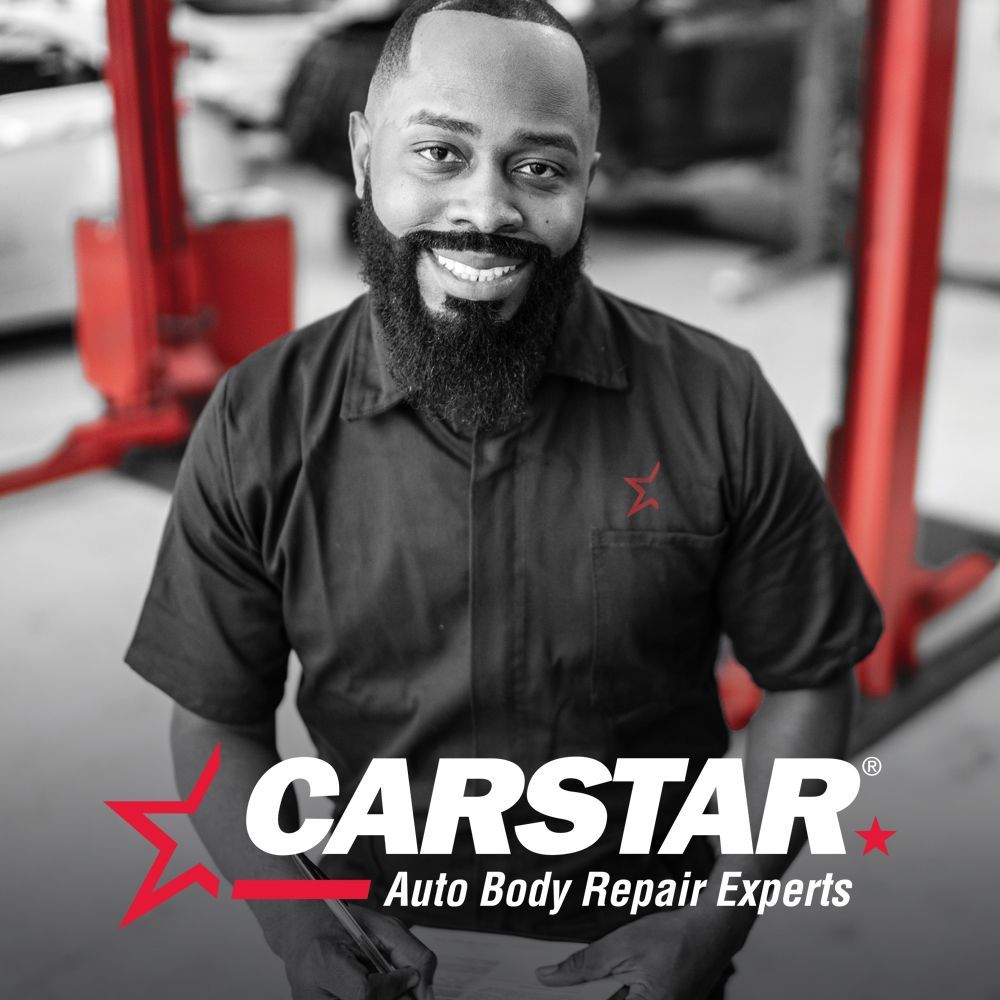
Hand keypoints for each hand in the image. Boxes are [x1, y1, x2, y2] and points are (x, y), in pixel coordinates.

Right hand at [285, 907, 435, 999]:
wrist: (300, 930)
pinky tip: (369, 990)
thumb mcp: (380, 926)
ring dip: (382, 999)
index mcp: (322, 960)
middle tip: (401, 983)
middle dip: (393, 997)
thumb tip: (426, 991)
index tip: (409, 975)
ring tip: (375, 980)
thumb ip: (411, 953)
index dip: (393, 986)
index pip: (364, 992)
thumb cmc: (338, 925)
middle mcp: (310, 994)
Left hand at [536, 908, 736, 999]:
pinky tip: (609, 981)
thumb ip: (583, 965)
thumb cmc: (674, 936)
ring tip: (592, 976)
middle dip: (588, 993)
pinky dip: (615, 994)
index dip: (575, 998)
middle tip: (572, 977)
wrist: (713, 932)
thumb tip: (547, 977)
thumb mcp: (622, 945)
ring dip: (602, 992)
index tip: (549, 993)